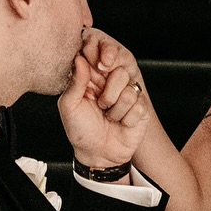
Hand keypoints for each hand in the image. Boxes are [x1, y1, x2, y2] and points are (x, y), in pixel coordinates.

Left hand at [60, 32, 149, 171]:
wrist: (98, 153)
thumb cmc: (81, 129)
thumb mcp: (69, 106)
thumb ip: (74, 82)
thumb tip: (80, 59)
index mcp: (94, 77)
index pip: (102, 56)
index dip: (100, 59)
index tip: (97, 70)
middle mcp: (112, 82)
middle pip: (119, 71)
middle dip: (108, 92)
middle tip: (100, 104)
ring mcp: (129, 94)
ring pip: (129, 89)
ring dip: (116, 109)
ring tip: (109, 116)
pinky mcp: (141, 109)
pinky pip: (138, 106)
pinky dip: (126, 119)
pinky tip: (121, 123)